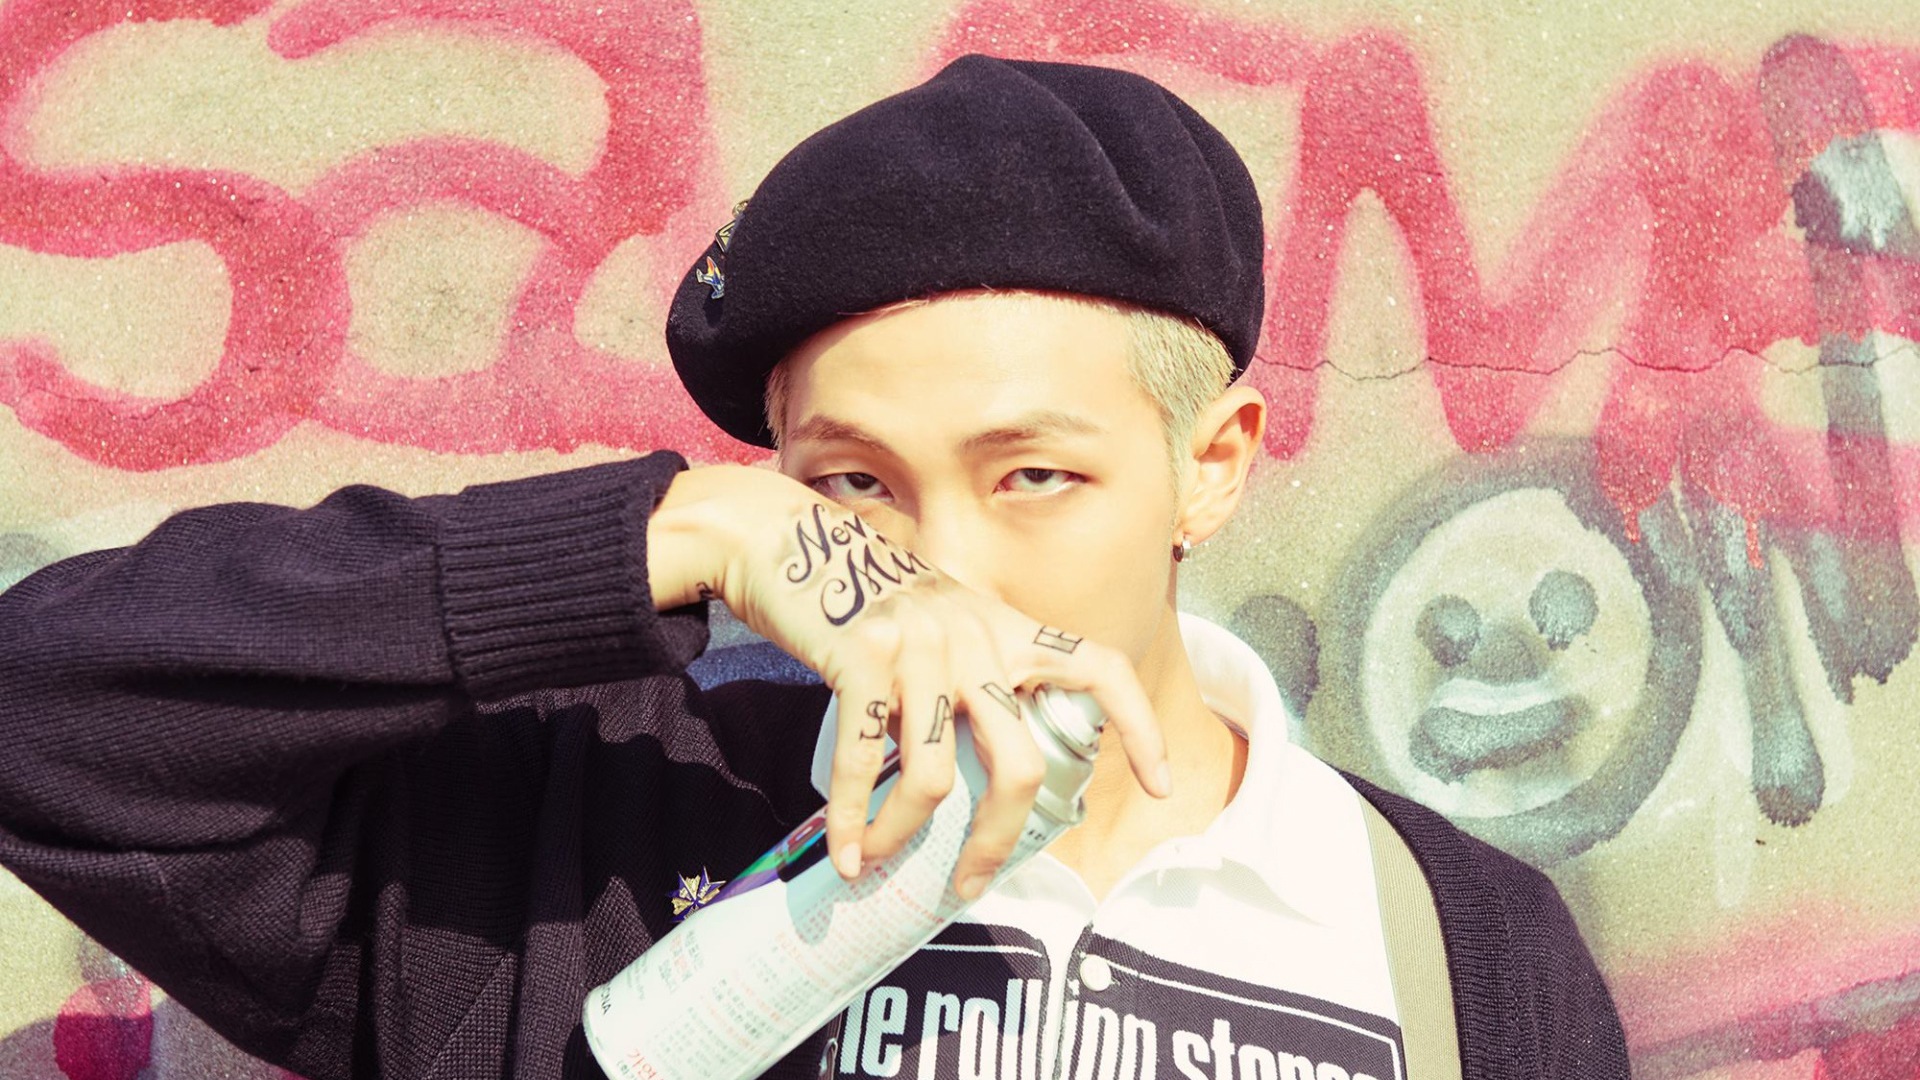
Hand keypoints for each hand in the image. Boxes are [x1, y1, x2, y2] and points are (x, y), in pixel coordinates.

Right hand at [648, 465, 1169, 898]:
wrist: (783, 540)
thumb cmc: (867, 600)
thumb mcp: (944, 621)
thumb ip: (976, 671)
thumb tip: (983, 763)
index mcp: (1007, 627)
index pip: (1098, 668)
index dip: (1138, 727)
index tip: (1162, 785)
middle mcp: (974, 633)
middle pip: (1016, 760)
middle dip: (997, 836)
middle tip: (972, 880)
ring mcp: (918, 646)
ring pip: (934, 775)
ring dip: (904, 835)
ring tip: (882, 863)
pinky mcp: (860, 656)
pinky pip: (865, 757)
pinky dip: (853, 816)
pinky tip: (847, 853)